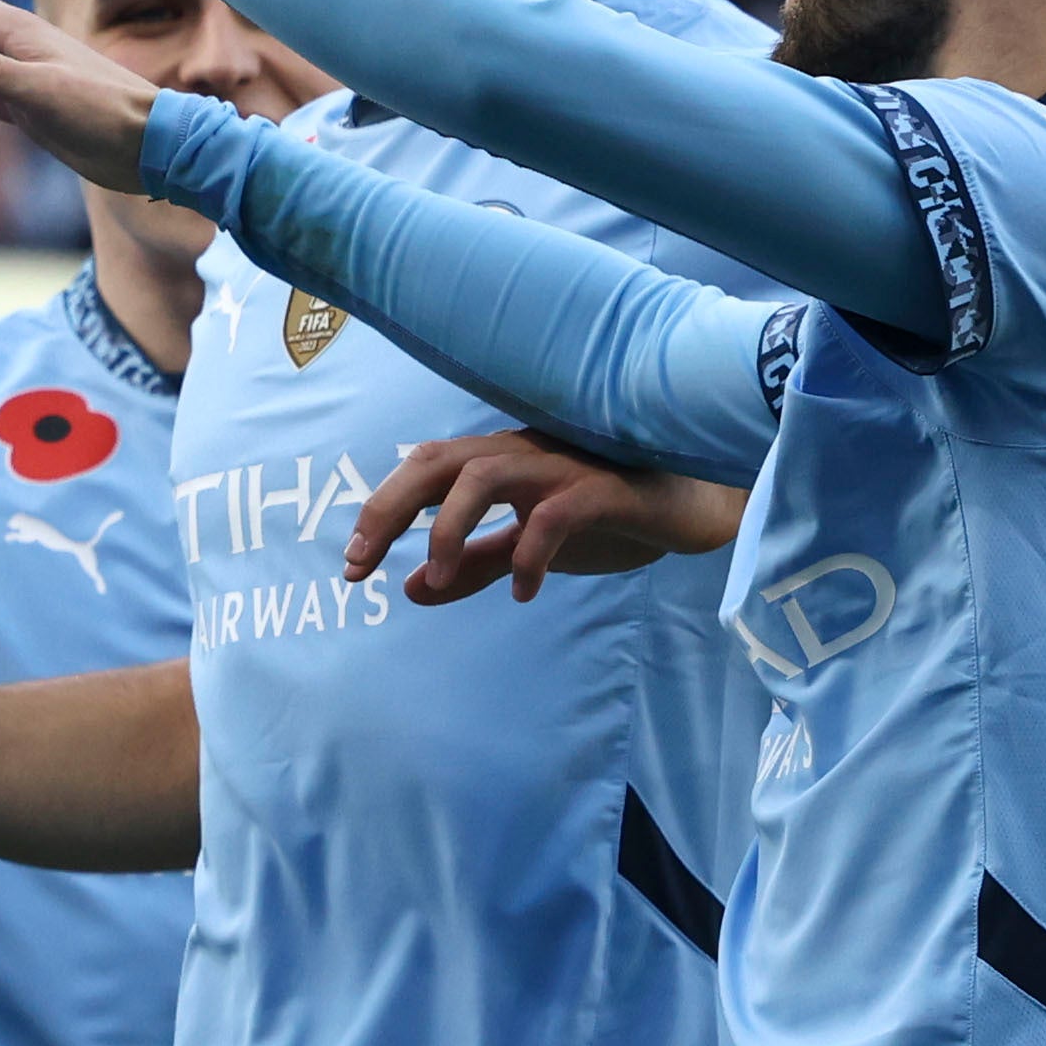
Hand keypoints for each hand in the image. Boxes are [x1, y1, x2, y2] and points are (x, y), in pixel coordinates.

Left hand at [341, 430, 750, 604]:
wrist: (694, 510)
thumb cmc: (608, 516)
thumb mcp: (528, 547)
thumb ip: (472, 565)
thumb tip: (410, 589)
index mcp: (498, 462)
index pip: (421, 472)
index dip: (379, 511)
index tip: (352, 566)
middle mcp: (522, 454)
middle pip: (436, 461)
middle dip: (389, 509)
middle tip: (360, 565)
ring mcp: (562, 467)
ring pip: (483, 475)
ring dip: (450, 529)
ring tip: (437, 579)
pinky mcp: (605, 490)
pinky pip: (555, 514)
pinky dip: (529, 554)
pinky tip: (523, 592)